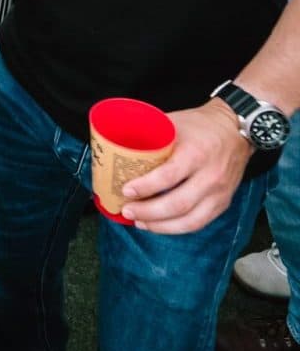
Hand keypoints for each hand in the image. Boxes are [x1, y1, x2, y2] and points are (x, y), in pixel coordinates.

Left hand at [119, 102, 250, 233]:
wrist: (237, 128)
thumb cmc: (200, 125)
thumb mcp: (174, 122)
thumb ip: (150, 134)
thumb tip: (114, 143)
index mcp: (196, 153)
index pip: (169, 176)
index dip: (145, 187)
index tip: (125, 191)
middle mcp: (211, 176)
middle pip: (177, 204)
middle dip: (148, 212)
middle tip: (126, 210)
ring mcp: (219, 192)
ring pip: (189, 220)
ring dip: (160, 226)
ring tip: (138, 221)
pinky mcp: (223, 202)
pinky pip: (199, 223)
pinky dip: (175, 228)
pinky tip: (158, 225)